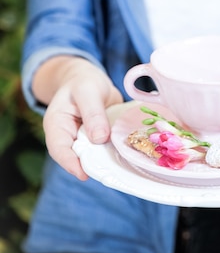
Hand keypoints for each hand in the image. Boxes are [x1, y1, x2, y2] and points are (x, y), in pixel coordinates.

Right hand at [39, 58, 122, 179]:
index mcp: (57, 125)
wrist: (91, 79)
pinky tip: (128, 155)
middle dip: (92, 165)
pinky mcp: (100, 141)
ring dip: (107, 162)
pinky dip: (116, 154)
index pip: (59, 149)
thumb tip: (99, 138)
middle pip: (77, 157)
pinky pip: (106, 151)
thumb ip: (92, 112)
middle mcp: (69, 137)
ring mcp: (85, 141)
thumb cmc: (83, 81)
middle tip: (109, 172)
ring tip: (121, 167)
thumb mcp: (87, 91)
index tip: (84, 174)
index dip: (70, 163)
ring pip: (94, 157)